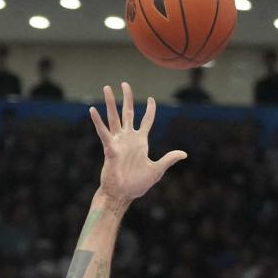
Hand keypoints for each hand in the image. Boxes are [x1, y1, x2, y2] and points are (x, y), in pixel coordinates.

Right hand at [91, 82, 186, 200]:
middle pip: (128, 113)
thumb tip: (184, 154)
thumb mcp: (156, 170)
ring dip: (110, 103)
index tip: (151, 99)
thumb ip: (169, 159)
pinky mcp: (110, 148)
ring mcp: (118, 142)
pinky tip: (93, 110)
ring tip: (107, 88)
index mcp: (140, 142)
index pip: (146, 121)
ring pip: (114, 118)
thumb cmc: (137, 184)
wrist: (123, 194)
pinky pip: (103, 132)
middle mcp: (129, 138)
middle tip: (124, 83)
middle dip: (127, 98)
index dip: (149, 110)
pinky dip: (98, 122)